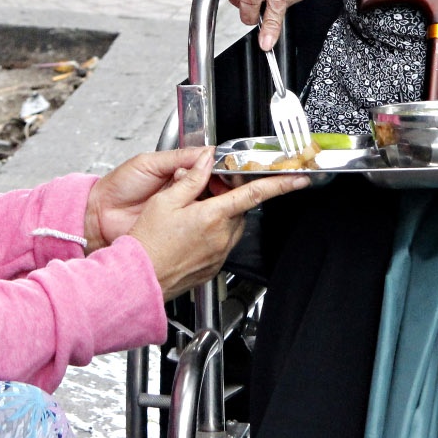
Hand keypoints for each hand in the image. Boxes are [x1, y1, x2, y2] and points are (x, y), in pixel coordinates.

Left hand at [85, 147, 209, 251]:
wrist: (100, 214)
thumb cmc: (118, 187)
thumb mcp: (148, 163)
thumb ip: (177, 157)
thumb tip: (206, 151)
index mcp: (177, 172)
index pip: (205, 167)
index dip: (215, 167)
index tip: (221, 167)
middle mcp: (181, 191)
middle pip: (211, 187)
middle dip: (211, 183)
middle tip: (207, 181)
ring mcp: (180, 211)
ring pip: (206, 204)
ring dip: (204, 199)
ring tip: (195, 194)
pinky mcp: (176, 228)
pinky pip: (194, 222)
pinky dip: (198, 217)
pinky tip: (194, 211)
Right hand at [126, 151, 310, 300]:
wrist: (139, 277)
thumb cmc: (147, 242)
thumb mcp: (165, 201)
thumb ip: (191, 179)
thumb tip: (206, 160)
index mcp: (212, 216)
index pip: (255, 194)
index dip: (280, 184)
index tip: (299, 179)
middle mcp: (221, 237)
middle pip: (239, 208)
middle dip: (229, 197)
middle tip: (205, 192)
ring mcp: (219, 254)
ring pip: (232, 226)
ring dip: (221, 215)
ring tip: (192, 215)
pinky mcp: (214, 267)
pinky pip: (222, 244)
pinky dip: (213, 233)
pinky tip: (190, 234)